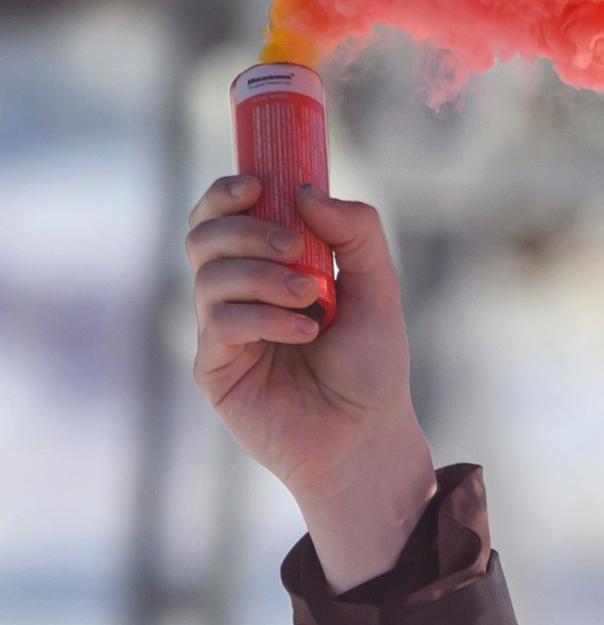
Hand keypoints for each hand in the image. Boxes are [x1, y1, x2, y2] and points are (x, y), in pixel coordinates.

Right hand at [187, 173, 434, 588]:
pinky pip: (220, 322)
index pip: (221, 216)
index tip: (260, 184)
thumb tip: (305, 191)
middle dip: (249, 230)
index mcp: (262, 270)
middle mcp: (233, 297)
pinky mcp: (215, 370)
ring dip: (263, 275)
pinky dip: (264, 317)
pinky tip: (305, 333)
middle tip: (297, 247)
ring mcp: (220, 333)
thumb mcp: (379, 290)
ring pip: (209, 274)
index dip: (227, 192)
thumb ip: (356, 233)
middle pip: (203, 235)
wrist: (368, 440)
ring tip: (312, 299)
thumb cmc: (372, 371)